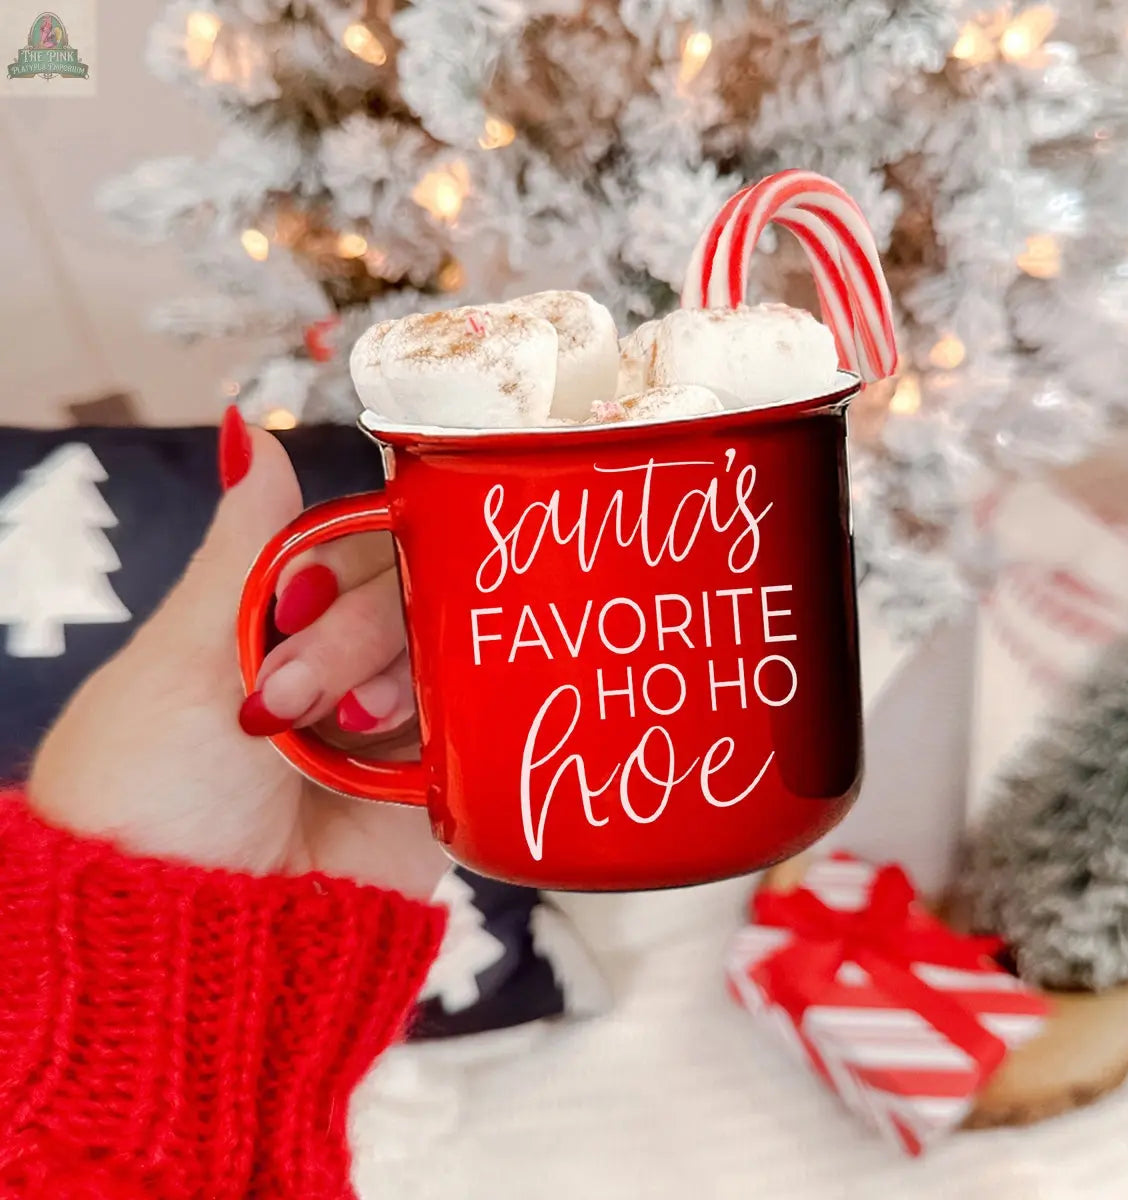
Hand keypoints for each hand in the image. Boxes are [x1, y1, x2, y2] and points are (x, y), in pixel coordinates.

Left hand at [28, 410, 446, 897]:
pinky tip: (418, 734)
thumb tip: (249, 427)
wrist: (189, 952)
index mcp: (271, 626)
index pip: (346, 543)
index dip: (339, 557)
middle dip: (356, 630)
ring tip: (352, 733)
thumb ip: (241, 548)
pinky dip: (459, 714)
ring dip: (401, 672)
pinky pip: (482, 716)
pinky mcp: (439, 781)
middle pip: (405, 587)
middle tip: (297, 700)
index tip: (299, 594)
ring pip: (447, 642)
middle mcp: (339, 665)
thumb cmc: (148, 799)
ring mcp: (394, 723)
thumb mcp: (180, 658)